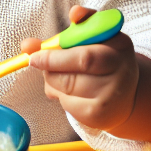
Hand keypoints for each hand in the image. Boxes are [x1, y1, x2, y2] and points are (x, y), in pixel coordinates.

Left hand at [23, 6, 150, 140]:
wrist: (123, 93)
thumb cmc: (100, 58)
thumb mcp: (88, 39)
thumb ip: (62, 34)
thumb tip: (27, 44)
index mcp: (119, 46)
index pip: (84, 56)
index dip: (55, 57)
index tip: (34, 56)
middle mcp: (121, 72)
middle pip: (73, 75)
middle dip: (49, 67)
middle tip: (35, 60)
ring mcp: (111, 97)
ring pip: (65, 89)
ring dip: (52, 80)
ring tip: (59, 74)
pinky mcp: (98, 116)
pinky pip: (66, 104)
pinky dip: (60, 95)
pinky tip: (71, 91)